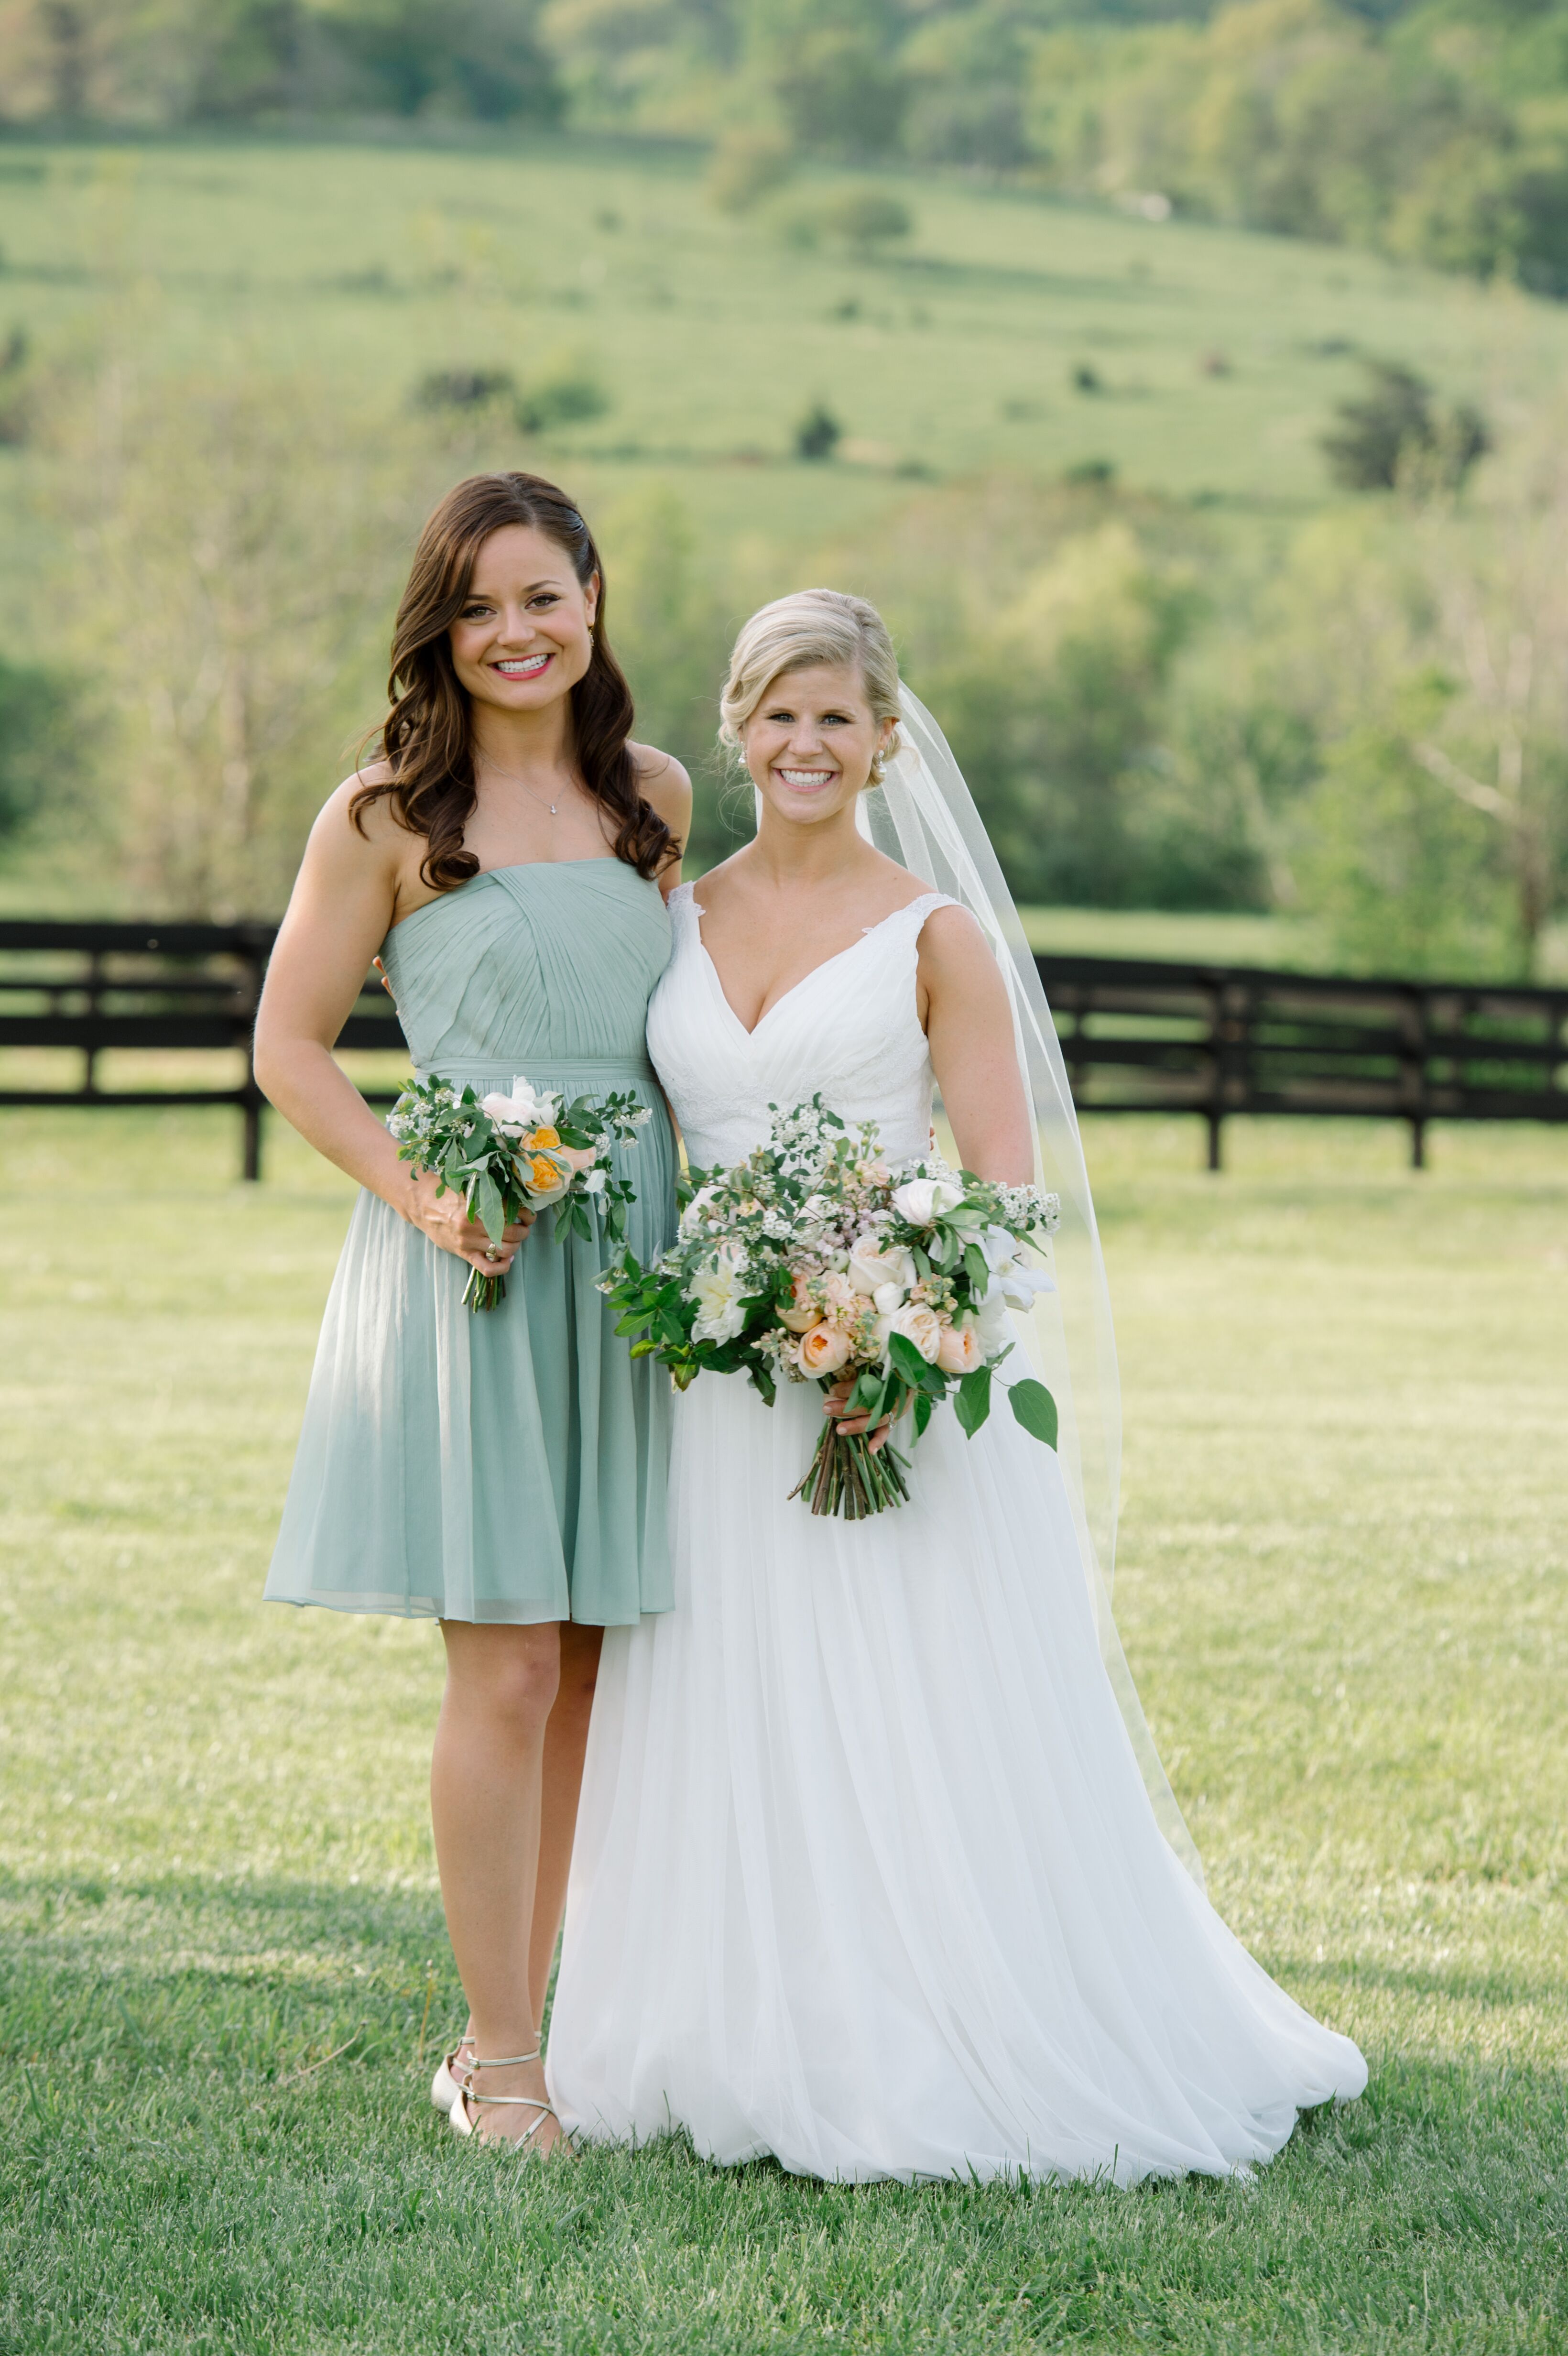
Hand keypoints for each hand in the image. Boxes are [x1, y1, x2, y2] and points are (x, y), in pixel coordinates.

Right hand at [402, 1168, 532, 1273]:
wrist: (423, 1206)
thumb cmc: (448, 1194)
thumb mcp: (470, 1189)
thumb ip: (490, 1193)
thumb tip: (518, 1197)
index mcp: (477, 1206)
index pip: (512, 1213)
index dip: (527, 1215)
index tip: (529, 1215)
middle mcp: (473, 1226)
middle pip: (512, 1234)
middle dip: (524, 1232)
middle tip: (524, 1228)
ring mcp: (469, 1242)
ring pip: (504, 1251)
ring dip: (516, 1247)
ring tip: (515, 1240)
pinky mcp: (464, 1254)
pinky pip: (488, 1269)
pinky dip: (502, 1268)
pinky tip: (507, 1259)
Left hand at [822, 1374, 892, 1454]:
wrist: (904, 1378)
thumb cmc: (883, 1373)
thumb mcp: (872, 1369)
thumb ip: (857, 1374)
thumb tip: (836, 1382)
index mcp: (889, 1378)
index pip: (867, 1385)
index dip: (849, 1388)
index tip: (833, 1390)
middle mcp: (893, 1394)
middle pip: (869, 1404)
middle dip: (846, 1408)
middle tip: (827, 1408)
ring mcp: (895, 1409)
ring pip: (875, 1419)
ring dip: (856, 1425)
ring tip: (840, 1429)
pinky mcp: (894, 1419)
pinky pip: (886, 1431)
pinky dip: (878, 1441)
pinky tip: (870, 1450)